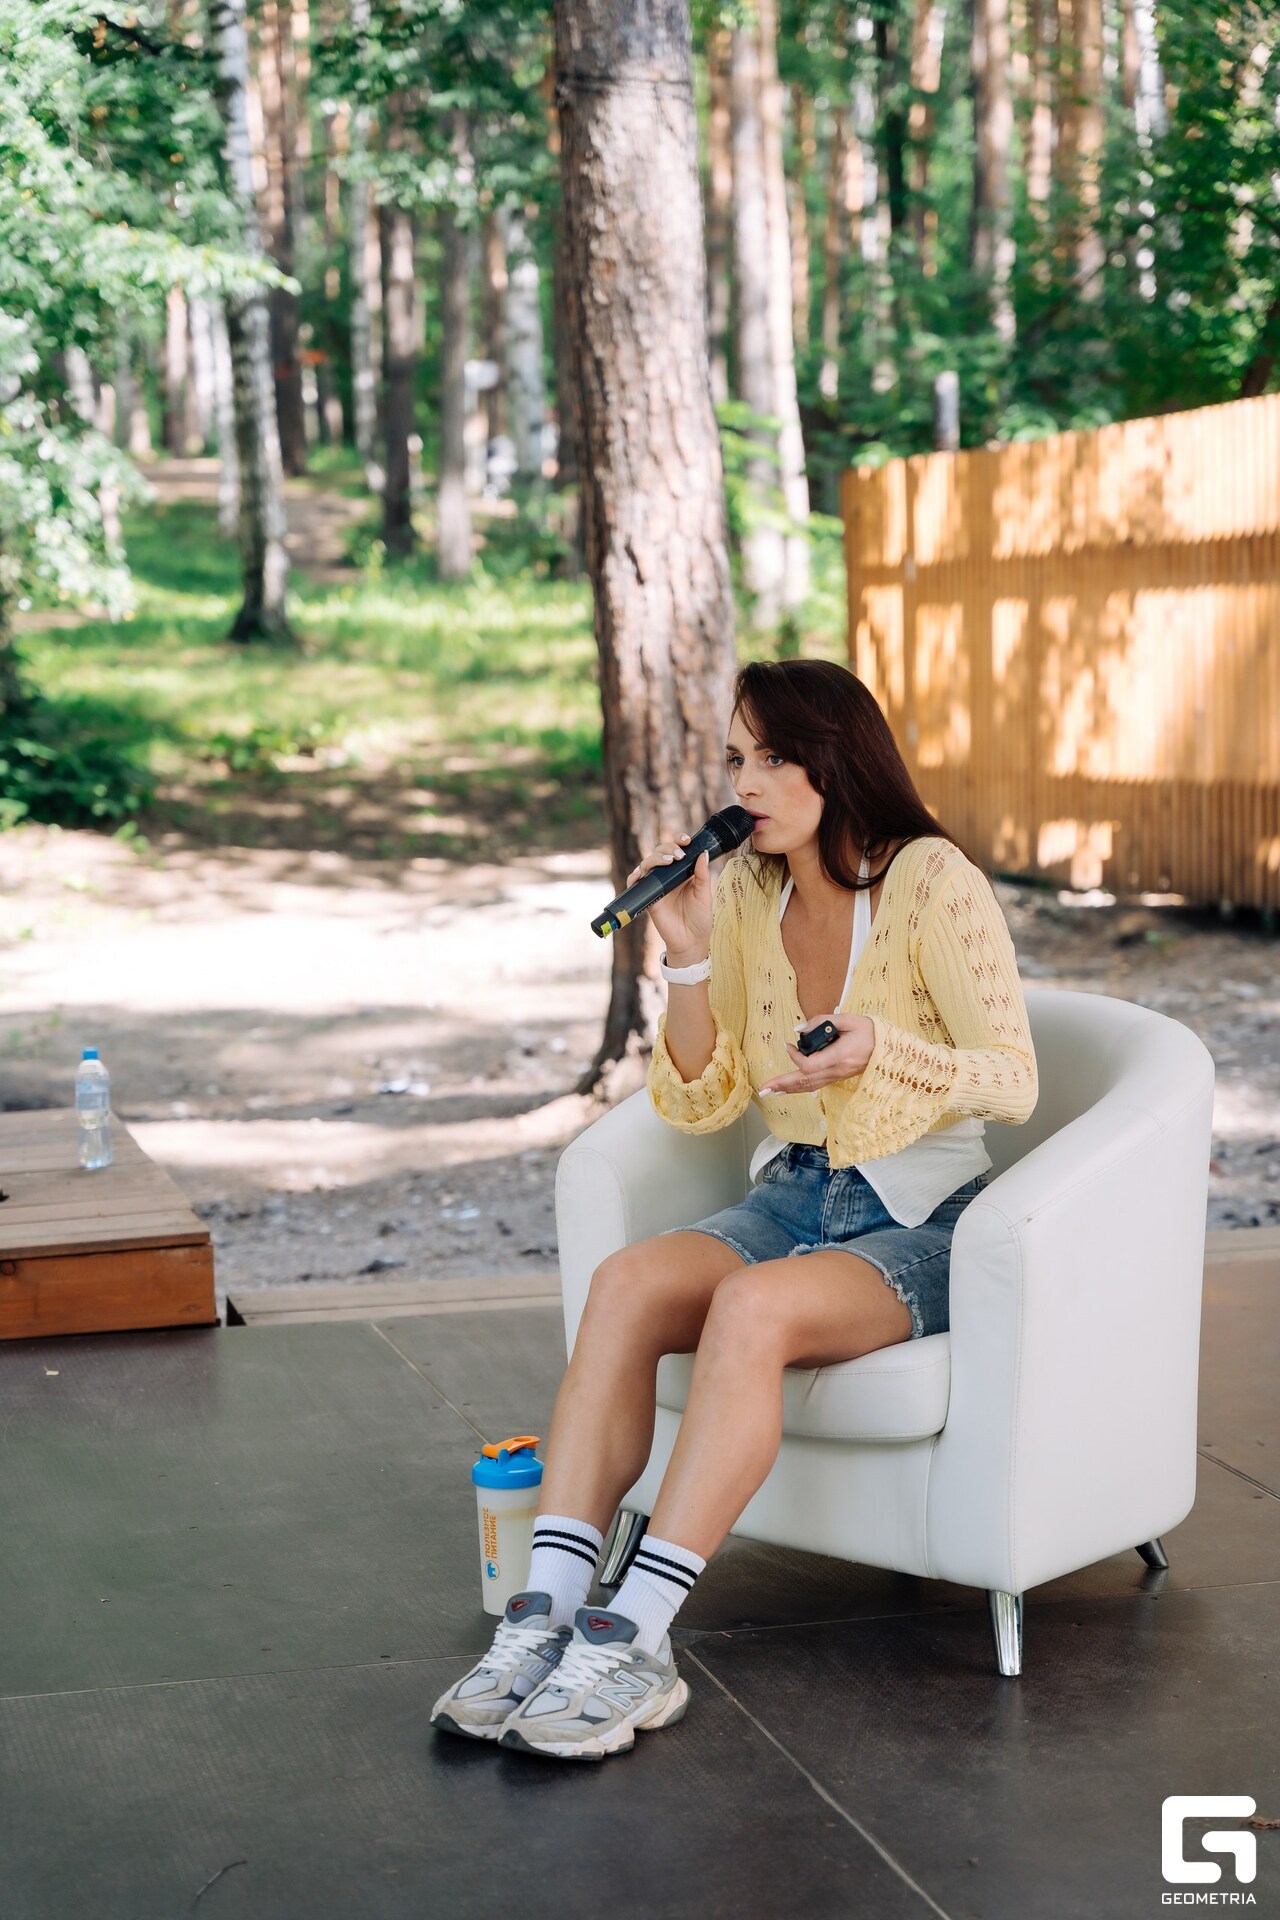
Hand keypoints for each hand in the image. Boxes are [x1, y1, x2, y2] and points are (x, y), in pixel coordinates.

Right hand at [625, 834, 711, 961]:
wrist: (691, 941)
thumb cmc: (700, 918)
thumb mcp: (705, 894)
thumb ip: (703, 874)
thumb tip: (702, 853)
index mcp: (683, 872)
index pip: (677, 849)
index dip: (678, 841)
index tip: (686, 841)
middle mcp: (668, 876)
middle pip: (660, 852)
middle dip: (667, 848)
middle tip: (678, 856)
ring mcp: (657, 886)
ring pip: (647, 864)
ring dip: (654, 859)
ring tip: (667, 862)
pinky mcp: (648, 898)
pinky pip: (636, 884)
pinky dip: (634, 877)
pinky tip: (639, 874)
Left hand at [758, 1013, 875, 1096]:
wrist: (889, 1048)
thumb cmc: (870, 1032)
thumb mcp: (849, 1019)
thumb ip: (823, 1021)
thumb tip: (799, 1029)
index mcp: (840, 1056)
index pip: (810, 1064)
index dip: (795, 1057)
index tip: (790, 1045)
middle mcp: (837, 1071)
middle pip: (805, 1081)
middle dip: (783, 1084)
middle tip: (764, 1089)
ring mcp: (837, 1076)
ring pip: (809, 1086)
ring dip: (788, 1089)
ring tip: (770, 1091)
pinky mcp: (837, 1077)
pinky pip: (815, 1085)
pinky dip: (799, 1087)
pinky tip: (787, 1089)